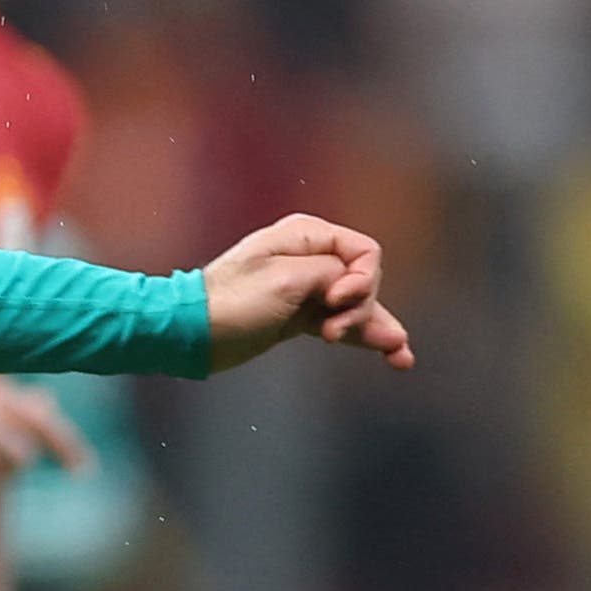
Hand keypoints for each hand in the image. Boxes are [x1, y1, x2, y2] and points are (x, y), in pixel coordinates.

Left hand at [203, 214, 414, 371]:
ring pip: (356, 306)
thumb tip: (354, 285)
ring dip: (375, 326)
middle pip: (363, 280)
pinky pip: (342, 323)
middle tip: (332, 332)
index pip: (364, 252)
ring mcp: (306, 288)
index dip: (362, 279)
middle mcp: (309, 257)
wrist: (191, 334)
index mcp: (304, 235)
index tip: (336, 300)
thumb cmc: (231, 301)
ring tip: (398, 353)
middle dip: (360, 308)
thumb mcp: (286, 279)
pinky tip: (395, 355)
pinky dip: (365, 336)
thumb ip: (330, 273)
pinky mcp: (300, 316)